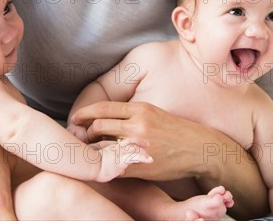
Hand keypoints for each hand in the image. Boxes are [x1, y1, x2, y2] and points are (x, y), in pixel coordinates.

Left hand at [71, 101, 214, 180]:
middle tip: (81, 137)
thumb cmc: (173, 130)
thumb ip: (129, 115)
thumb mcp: (152, 113)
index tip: (75, 118)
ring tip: (88, 150)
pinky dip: (104, 164)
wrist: (197, 149)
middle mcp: (138, 125)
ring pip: (102, 146)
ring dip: (91, 149)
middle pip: (98, 126)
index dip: (84, 113)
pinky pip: (113, 165)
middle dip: (85, 132)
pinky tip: (102, 163)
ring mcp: (138, 147)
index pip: (103, 108)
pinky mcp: (140, 165)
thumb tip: (102, 118)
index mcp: (140, 109)